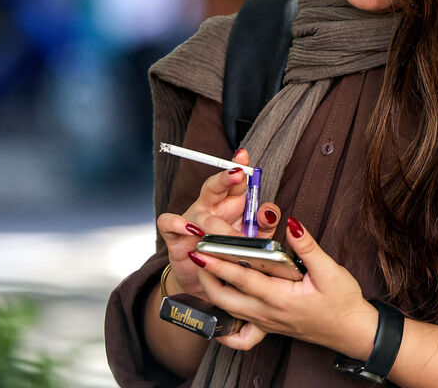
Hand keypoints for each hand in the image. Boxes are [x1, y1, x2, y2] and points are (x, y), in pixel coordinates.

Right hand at [156, 149, 282, 299]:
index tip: (244, 155)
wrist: (207, 281)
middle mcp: (210, 207)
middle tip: (238, 174)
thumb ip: (264, 224)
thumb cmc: (231, 254)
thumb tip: (268, 211)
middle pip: (215, 186)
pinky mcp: (174, 235)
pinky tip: (190, 229)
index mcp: (231, 203)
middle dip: (226, 178)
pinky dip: (177, 224)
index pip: (236, 182)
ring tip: (227, 235)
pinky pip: (169, 222)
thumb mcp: (254, 239)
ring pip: (200, 212)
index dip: (240, 167)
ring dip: (215, 224)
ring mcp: (191, 219)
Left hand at [193, 217, 377, 357]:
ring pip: (228, 310)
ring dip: (212, 290)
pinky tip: (219, 315)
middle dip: (206, 275)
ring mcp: (265, 322)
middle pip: (225, 297)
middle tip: (195, 252)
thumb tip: (291, 224)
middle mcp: (267, 313)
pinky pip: (241, 334)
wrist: (351, 330)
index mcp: (280, 298)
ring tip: (202, 268)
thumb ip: (308, 247)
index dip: (219, 264)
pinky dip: (225, 328)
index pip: (242, 279)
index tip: (201, 250)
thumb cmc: (343, 302)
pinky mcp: (268, 327)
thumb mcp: (330, 271)